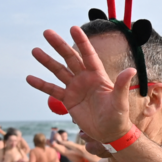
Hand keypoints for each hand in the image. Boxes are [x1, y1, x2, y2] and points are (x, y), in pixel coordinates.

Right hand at [26, 27, 135, 142]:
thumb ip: (122, 85)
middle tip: (47, 32)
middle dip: (60, 45)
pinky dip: (42, 85)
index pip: (88, 55)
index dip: (81, 42)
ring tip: (35, 50)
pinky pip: (53, 90)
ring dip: (47, 61)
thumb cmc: (118, 116)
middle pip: (70, 58)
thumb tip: (131, 70)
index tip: (73, 28)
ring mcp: (76, 88)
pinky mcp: (68, 100)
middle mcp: (85, 79)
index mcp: (98, 76)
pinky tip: (29, 78)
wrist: (110, 132)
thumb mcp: (120, 100)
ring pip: (59, 71)